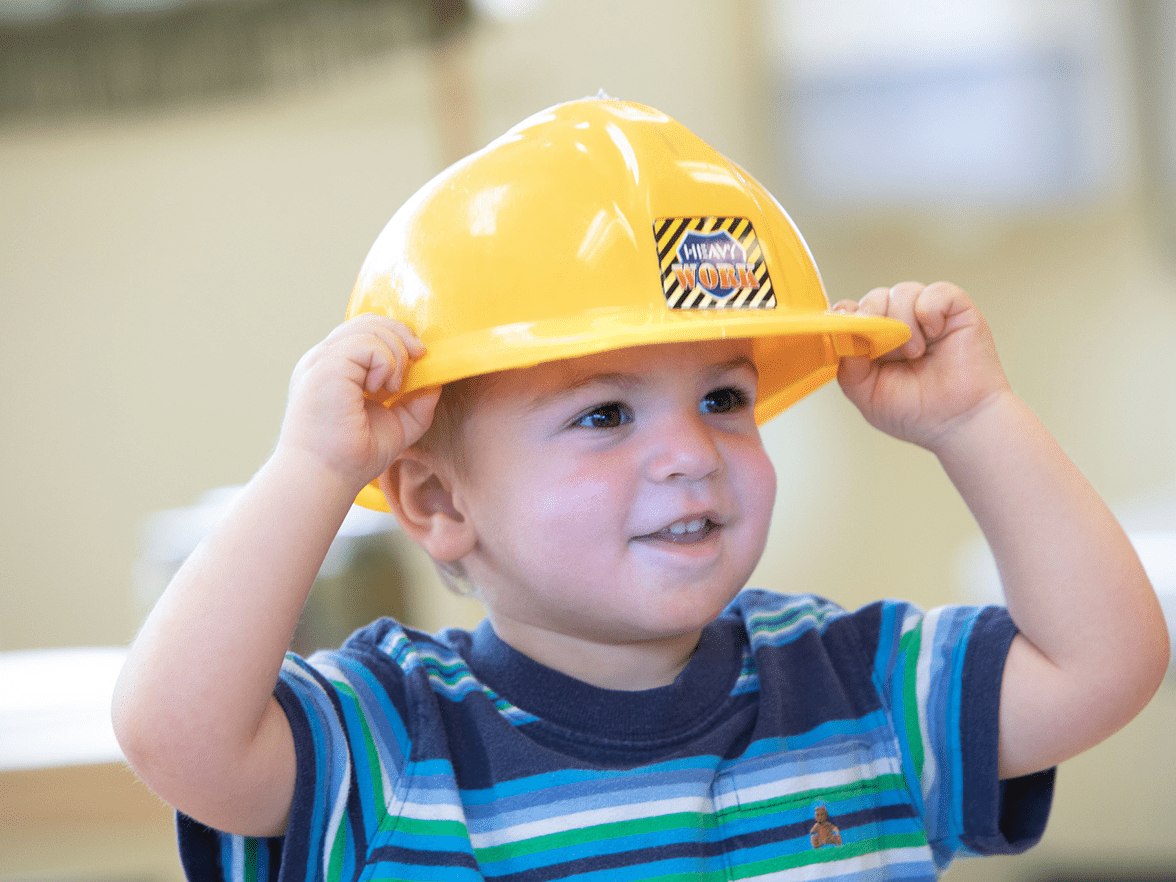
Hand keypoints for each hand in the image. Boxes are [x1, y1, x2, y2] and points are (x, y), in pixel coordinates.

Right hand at [277, 313, 440, 489]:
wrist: (325, 477)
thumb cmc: (351, 457)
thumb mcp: (396, 425)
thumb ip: (416, 403)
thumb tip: (436, 382)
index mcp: (335, 368)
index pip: (366, 331)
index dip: (396, 338)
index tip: (416, 362)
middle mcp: (324, 359)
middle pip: (369, 321)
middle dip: (402, 337)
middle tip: (417, 362)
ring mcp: (322, 361)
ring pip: (370, 328)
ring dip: (395, 354)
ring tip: (393, 388)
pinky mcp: (326, 366)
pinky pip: (366, 343)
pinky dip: (385, 362)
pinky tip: (381, 389)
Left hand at [834, 282, 1010, 450]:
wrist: (960, 424)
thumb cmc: (917, 413)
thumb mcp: (868, 395)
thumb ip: (849, 367)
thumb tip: (842, 336)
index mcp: (876, 341)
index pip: (852, 311)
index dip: (847, 315)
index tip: (847, 328)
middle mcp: (900, 323)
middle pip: (875, 297)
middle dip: (873, 317)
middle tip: (885, 348)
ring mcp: (927, 314)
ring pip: (902, 291)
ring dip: (903, 321)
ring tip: (915, 352)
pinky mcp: (956, 309)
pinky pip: (936, 291)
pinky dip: (929, 310)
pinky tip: (934, 333)